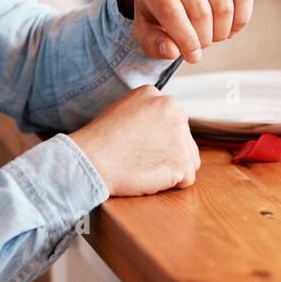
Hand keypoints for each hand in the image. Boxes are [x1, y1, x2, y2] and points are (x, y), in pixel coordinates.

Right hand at [70, 85, 199, 195]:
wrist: (91, 159)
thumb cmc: (101, 140)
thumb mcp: (124, 109)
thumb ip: (147, 113)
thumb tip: (161, 128)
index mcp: (159, 97)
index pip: (172, 122)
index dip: (156, 139)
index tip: (139, 145)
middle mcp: (174, 110)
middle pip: (184, 139)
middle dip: (168, 152)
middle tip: (142, 158)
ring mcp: (180, 136)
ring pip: (189, 158)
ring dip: (172, 168)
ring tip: (145, 168)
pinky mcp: (182, 161)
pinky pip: (187, 179)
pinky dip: (171, 184)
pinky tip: (149, 177)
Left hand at [128, 0, 253, 61]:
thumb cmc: (156, 5)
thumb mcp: (145, 27)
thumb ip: (153, 43)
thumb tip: (172, 50)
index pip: (172, 11)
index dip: (186, 39)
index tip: (192, 56)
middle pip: (200, 11)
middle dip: (204, 39)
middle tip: (200, 44)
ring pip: (223, 6)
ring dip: (221, 31)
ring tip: (212, 35)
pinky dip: (241, 18)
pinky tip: (229, 26)